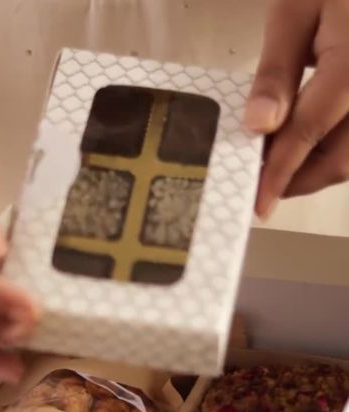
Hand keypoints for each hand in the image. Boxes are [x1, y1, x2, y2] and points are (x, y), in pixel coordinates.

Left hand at [245, 0, 348, 217]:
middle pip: (341, 160)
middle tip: (263, 186)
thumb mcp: (294, 11)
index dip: (279, 174)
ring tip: (282, 167)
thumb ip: (276, 72)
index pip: (307, 134)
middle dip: (298, 181)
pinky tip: (311, 144)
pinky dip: (335, 151)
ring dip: (317, 170)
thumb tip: (258, 127)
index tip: (257, 204)